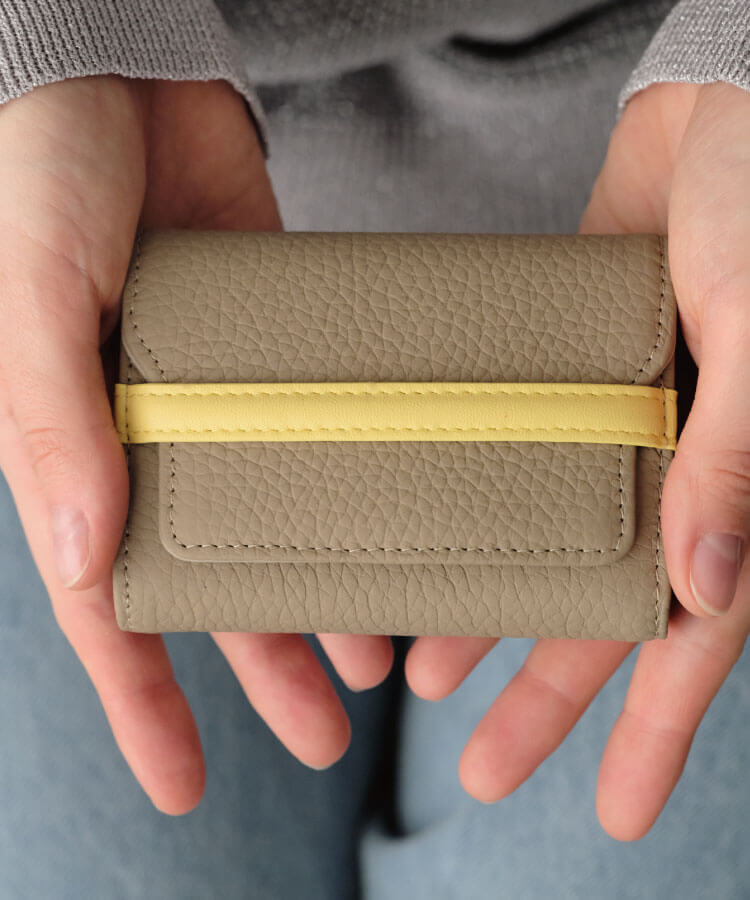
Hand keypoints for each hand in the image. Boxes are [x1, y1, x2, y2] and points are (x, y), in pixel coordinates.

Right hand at [0, 76, 392, 813]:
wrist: (133, 78)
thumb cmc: (55, 174)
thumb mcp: (39, 294)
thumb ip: (53, 417)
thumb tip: (81, 556)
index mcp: (75, 451)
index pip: (101, 606)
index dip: (140, 701)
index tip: (181, 783)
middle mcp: (150, 445)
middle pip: (206, 587)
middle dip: (259, 671)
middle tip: (325, 740)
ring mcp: (221, 409)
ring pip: (274, 533)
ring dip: (320, 598)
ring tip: (378, 664)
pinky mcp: (283, 363)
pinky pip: (322, 451)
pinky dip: (353, 500)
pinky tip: (394, 537)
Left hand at [404, 82, 749, 839]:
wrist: (720, 105)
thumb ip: (738, 463)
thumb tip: (705, 592)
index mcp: (738, 482)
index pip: (698, 637)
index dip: (657, 729)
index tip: (611, 807)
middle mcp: (678, 469)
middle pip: (608, 611)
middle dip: (547, 692)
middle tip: (477, 759)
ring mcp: (617, 427)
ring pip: (551, 548)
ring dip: (494, 608)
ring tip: (423, 670)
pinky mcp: (565, 378)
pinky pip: (516, 462)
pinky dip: (475, 503)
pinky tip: (426, 538)